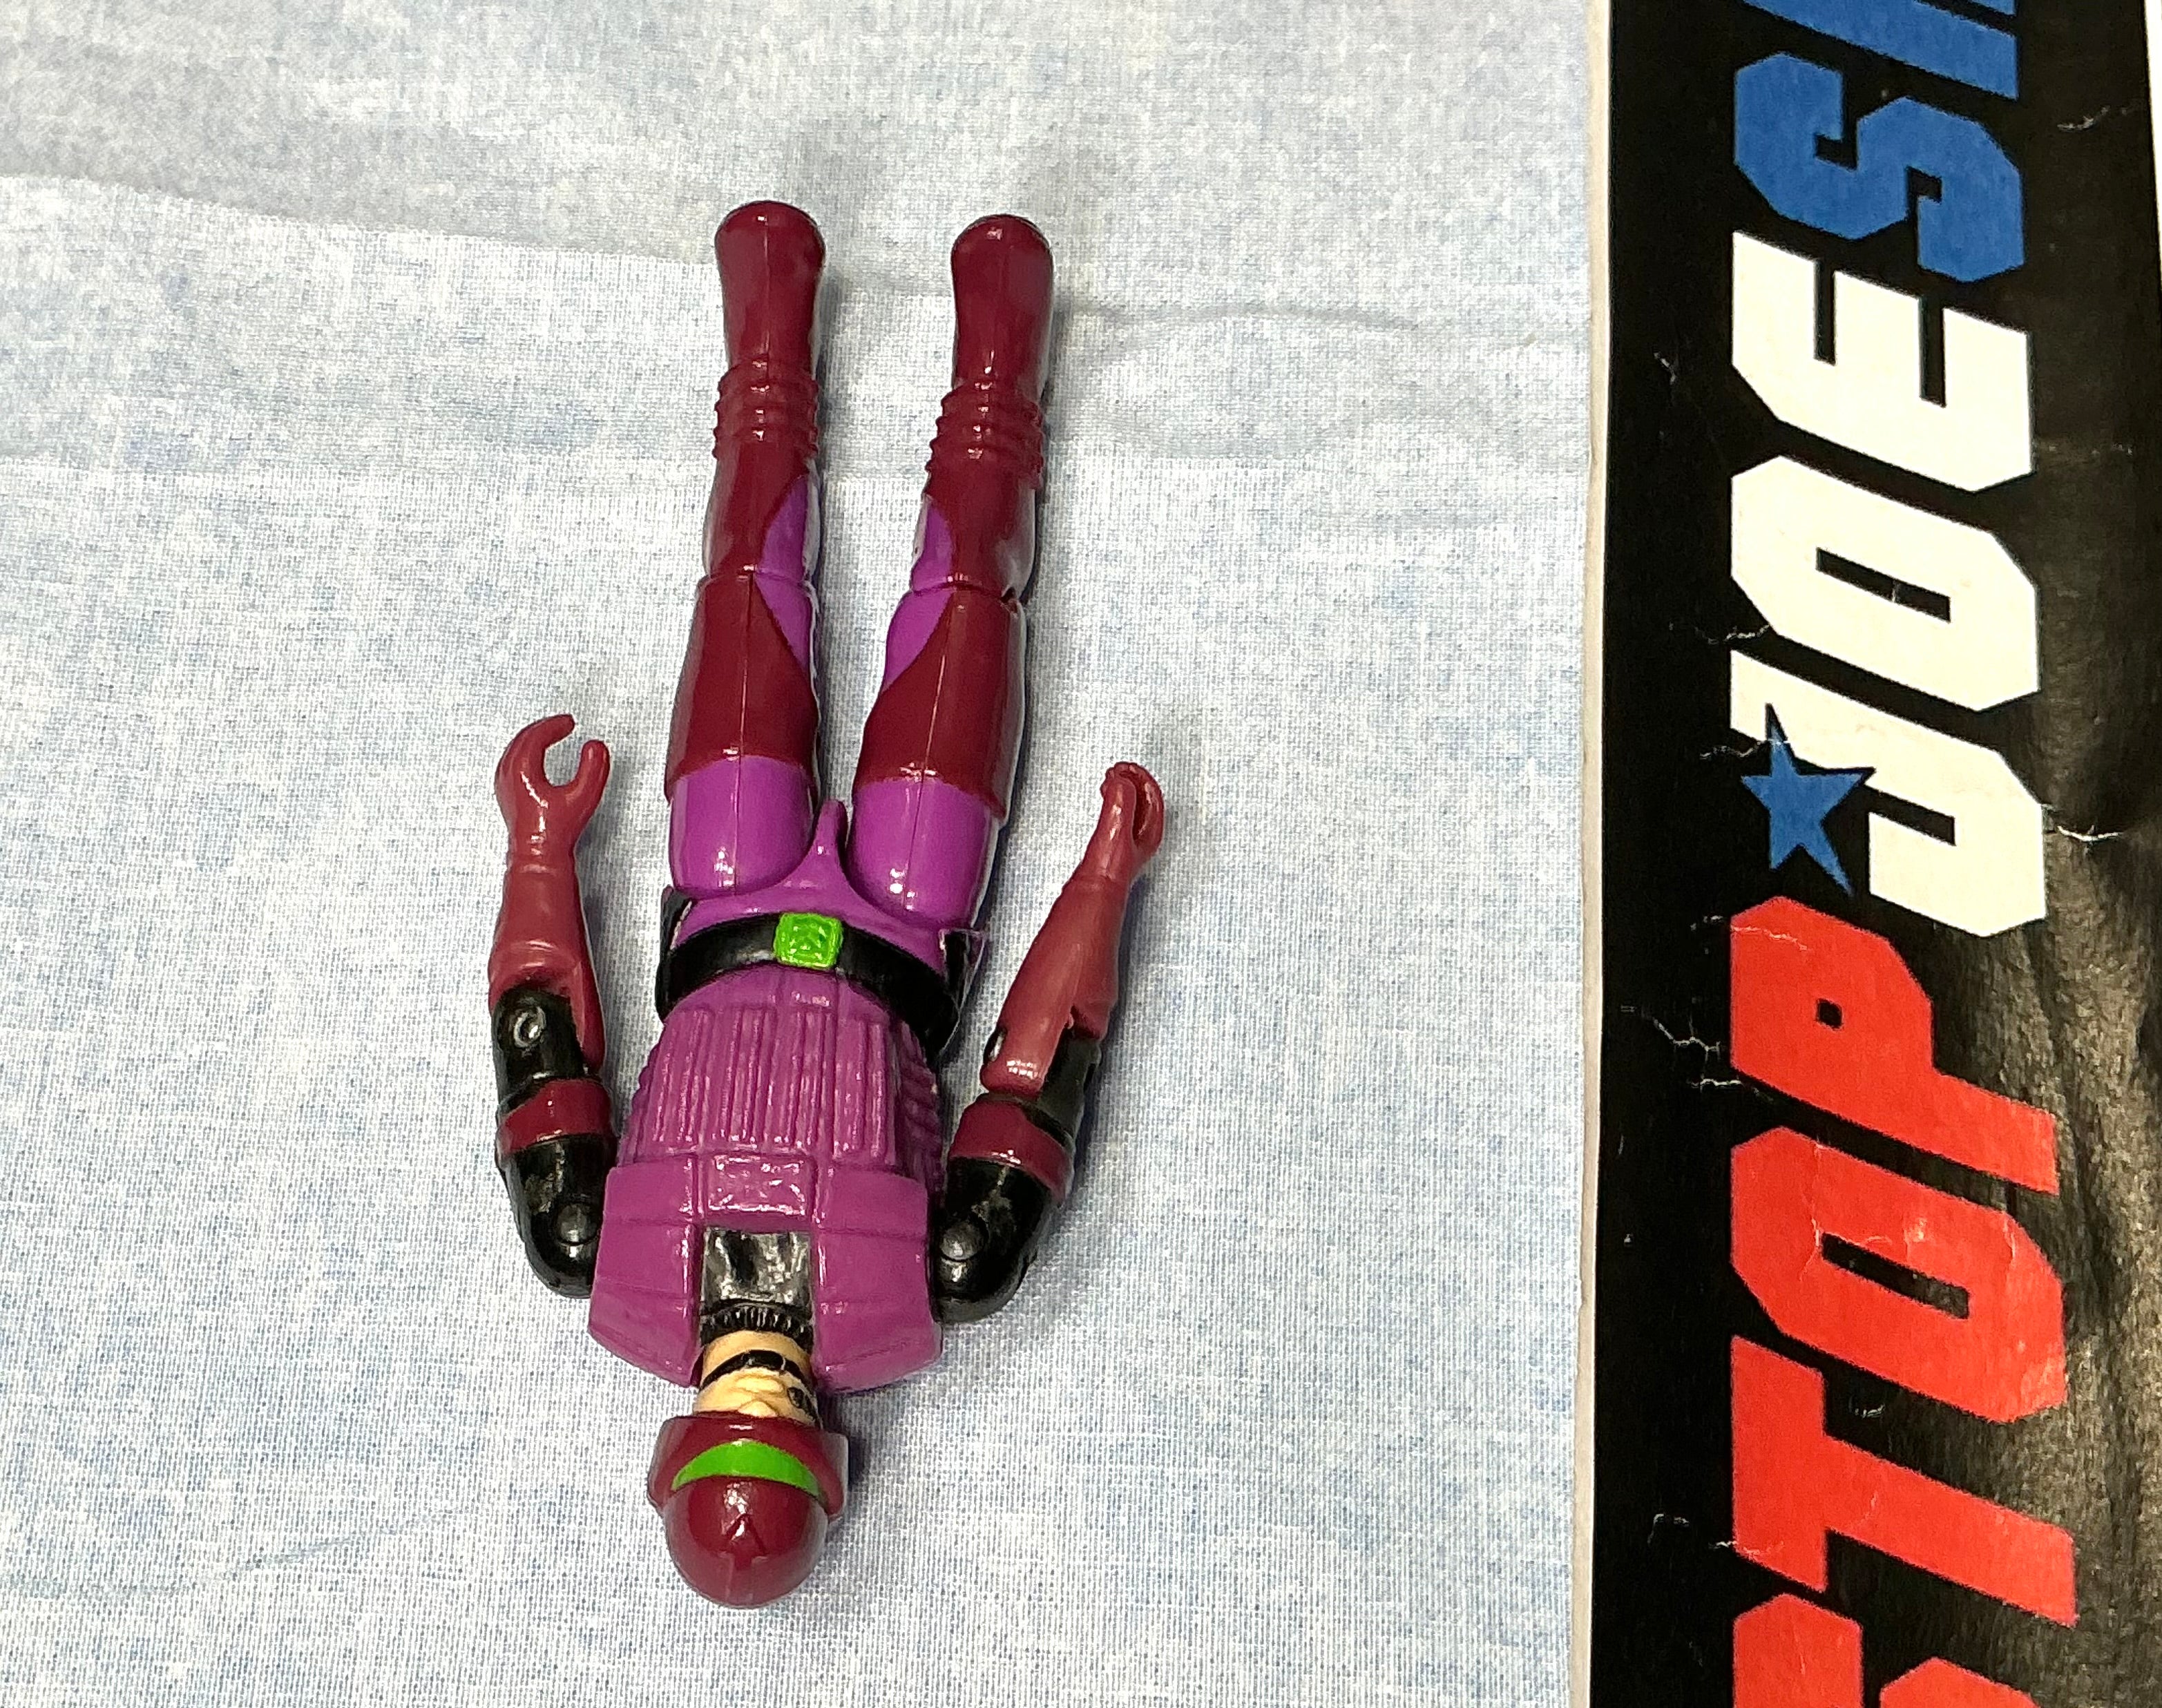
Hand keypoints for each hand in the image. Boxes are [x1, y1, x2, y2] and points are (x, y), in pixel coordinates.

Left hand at [496, 714, 610, 856]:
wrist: (539, 853)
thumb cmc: (556, 831)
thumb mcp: (583, 797)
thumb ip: (594, 770)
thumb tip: (595, 747)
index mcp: (522, 771)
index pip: (535, 736)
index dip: (554, 725)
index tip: (568, 722)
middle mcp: (508, 774)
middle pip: (522, 738)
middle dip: (544, 727)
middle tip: (562, 723)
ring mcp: (504, 782)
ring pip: (514, 747)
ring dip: (533, 737)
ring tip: (550, 733)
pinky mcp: (506, 791)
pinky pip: (512, 759)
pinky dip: (525, 749)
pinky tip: (535, 753)